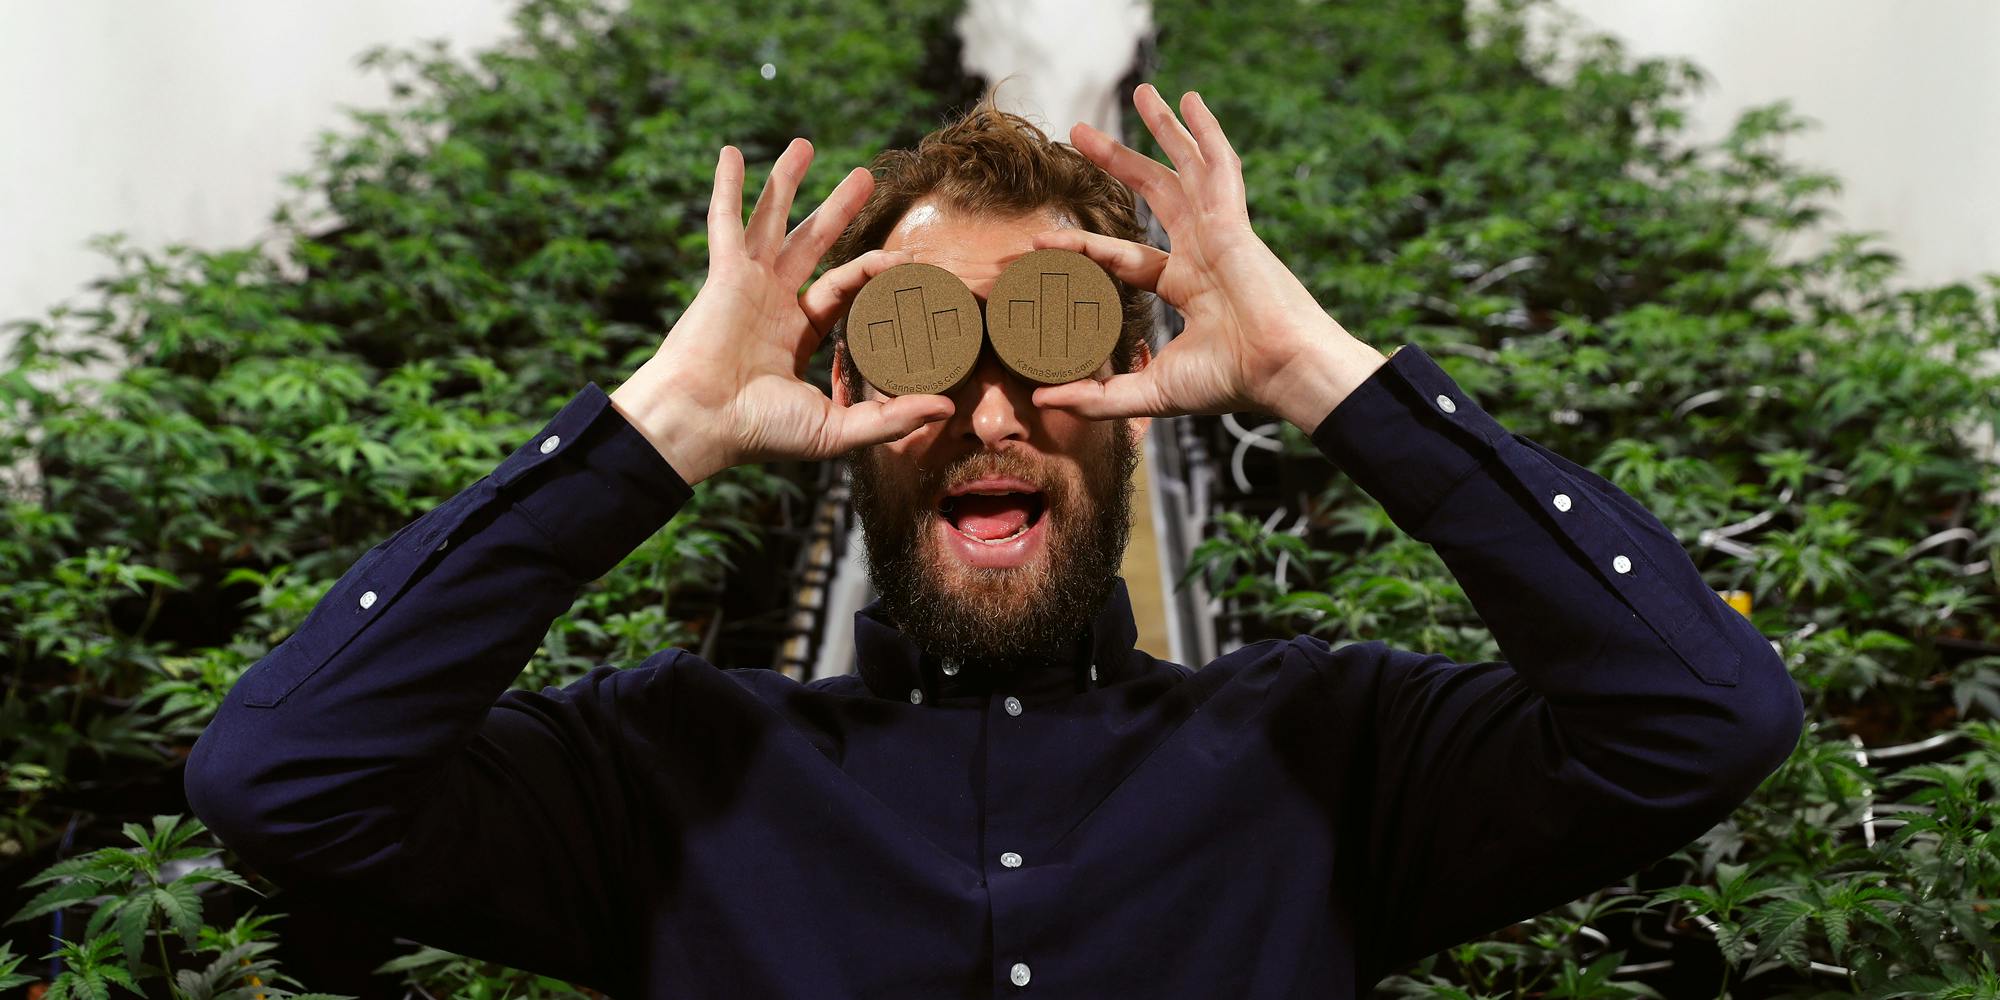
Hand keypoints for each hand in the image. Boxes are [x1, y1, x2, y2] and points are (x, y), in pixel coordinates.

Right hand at [610, 139, 953, 485]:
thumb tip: (945, 410)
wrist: (702, 423)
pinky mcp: (724, 275)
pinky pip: (725, 222)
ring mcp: (747, 285)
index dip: (874, 270)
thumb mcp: (835, 428)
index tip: (908, 256)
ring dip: (787, 182)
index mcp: (796, 335)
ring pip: (773, 221)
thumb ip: (889, 419)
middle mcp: (772, 304)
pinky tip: (730, 153)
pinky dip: (727, 188)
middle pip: (812, 243)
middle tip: (865, 177)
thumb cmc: (758, 432)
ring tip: (806, 144)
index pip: (842, 289)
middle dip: (837, 209)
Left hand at [1028, 84, 1387, 433]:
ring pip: (1187, 168)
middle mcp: (1204, 253)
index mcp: (1189, 287)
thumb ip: (1099, 397)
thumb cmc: (1231, 384)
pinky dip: (1206, 131)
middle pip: (1155, 194)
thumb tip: (1042, 401)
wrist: (1282, 372)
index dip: (1083, 245)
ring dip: (1164, 129)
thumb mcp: (1152, 391)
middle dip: (1119, 162)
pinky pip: (1219, 166)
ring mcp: (1221, 233)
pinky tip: (1190, 99)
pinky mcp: (1233, 221)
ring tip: (1141, 91)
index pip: (1124, 257)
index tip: (1040, 241)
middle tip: (1079, 134)